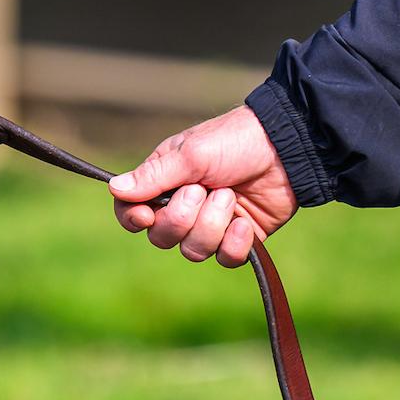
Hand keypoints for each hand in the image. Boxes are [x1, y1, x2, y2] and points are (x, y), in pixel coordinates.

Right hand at [108, 104, 298, 267]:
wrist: (285, 148)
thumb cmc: (234, 141)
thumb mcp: (192, 154)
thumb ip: (155, 176)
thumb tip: (114, 189)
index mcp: (165, 180)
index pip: (132, 211)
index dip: (135, 220)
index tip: (148, 215)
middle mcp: (183, 205)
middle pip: (161, 238)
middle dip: (182, 218)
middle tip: (203, 190)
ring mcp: (211, 224)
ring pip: (193, 250)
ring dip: (212, 224)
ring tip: (230, 196)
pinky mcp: (238, 238)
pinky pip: (225, 259)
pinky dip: (234, 243)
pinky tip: (244, 222)